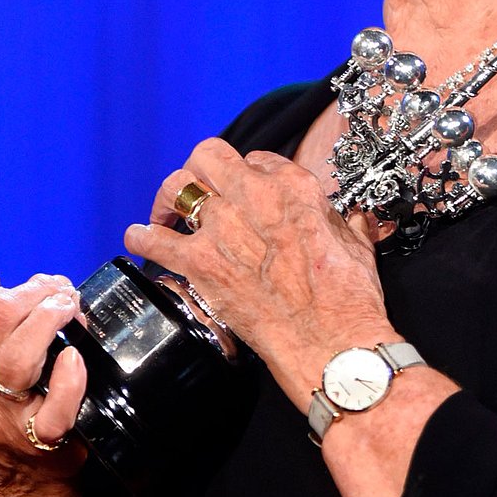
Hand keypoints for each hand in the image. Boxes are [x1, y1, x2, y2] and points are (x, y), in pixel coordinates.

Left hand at [125, 138, 397, 408]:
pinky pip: (155, 241)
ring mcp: (223, 228)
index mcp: (294, 187)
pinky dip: (143, 239)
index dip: (248, 173)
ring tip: (167, 213)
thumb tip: (353, 220)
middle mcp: (254, 197)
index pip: (257, 158)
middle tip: (201, 189)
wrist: (329, 341)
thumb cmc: (347, 298)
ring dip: (169, 199)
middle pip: (209, 156)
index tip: (245, 190)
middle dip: (202, 169)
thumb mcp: (357, 246)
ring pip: (178, 186)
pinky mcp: (201, 264)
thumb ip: (348, 224)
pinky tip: (140, 240)